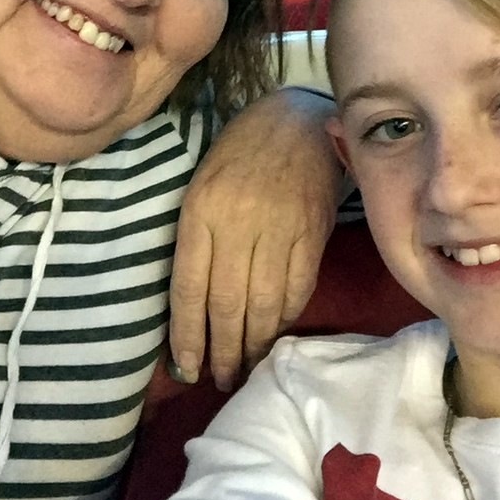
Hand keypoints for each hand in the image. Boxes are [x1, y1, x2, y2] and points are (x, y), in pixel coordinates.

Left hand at [169, 89, 340, 390]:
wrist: (298, 118)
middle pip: (226, 303)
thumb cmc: (241, 152)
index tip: (187, 369)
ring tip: (248, 368)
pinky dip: (284, 318)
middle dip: (224, 351)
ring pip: (263, 303)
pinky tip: (275, 333)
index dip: (187, 335)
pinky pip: (297, 289)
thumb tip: (197, 307)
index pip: (188, 287)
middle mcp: (236, 222)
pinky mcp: (313, 232)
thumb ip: (200, 239)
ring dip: (255, 344)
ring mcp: (278, 228)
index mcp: (200, 209)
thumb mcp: (203, 186)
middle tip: (223, 381)